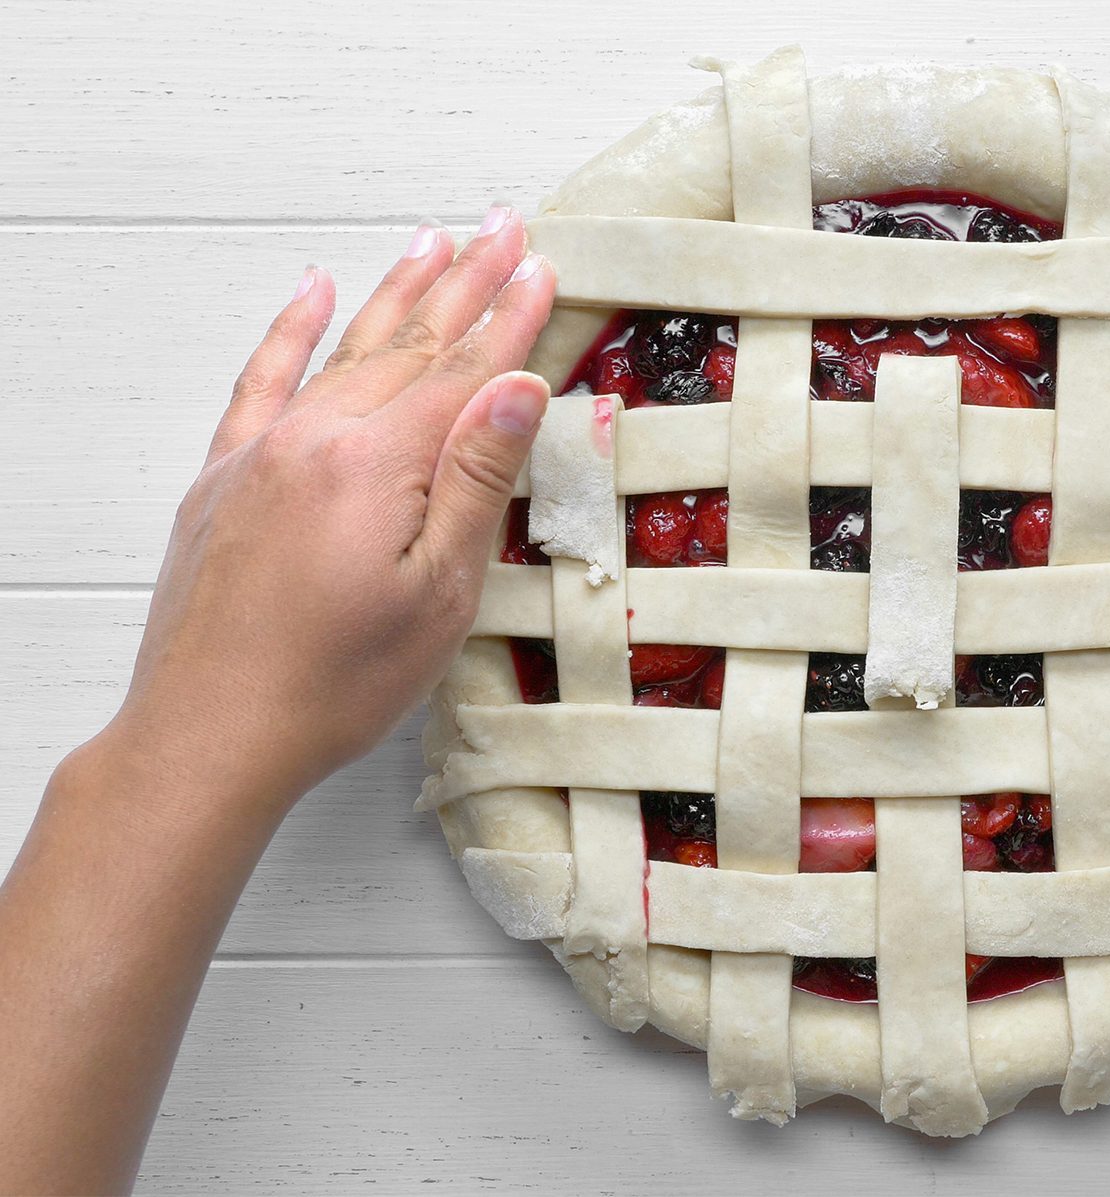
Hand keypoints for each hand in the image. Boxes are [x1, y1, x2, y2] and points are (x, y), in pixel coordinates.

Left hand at [113, 206, 555, 809]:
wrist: (210, 733)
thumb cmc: (331, 682)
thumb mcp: (440, 594)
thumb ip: (476, 480)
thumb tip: (516, 386)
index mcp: (376, 464)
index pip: (464, 372)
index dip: (511, 320)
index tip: (542, 270)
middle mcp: (314, 439)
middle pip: (408, 344)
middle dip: (465, 283)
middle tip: (504, 230)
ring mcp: (262, 452)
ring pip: (342, 349)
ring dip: (395, 293)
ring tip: (434, 244)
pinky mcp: (224, 477)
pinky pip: (262, 381)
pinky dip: (289, 332)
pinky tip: (310, 293)